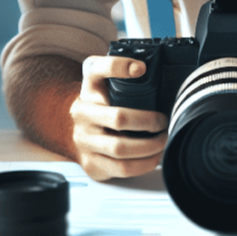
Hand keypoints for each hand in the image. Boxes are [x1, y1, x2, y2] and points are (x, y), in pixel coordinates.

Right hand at [70, 55, 167, 180]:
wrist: (73, 130)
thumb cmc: (101, 103)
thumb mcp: (106, 81)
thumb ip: (124, 72)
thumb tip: (156, 69)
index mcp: (89, 87)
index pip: (99, 69)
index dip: (120, 67)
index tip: (141, 69)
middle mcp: (83, 112)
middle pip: (119, 118)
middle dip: (148, 121)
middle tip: (163, 121)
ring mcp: (85, 140)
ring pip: (120, 147)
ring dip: (150, 146)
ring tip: (163, 139)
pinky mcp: (91, 163)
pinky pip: (121, 168)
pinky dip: (144, 163)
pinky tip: (155, 156)